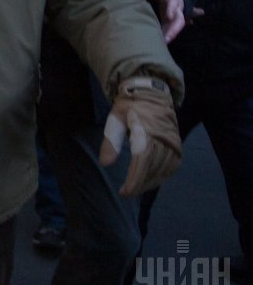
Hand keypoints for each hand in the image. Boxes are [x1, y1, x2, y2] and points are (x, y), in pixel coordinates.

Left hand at [99, 76, 181, 196]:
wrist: (152, 91)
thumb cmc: (130, 104)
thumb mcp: (115, 117)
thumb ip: (111, 140)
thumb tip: (106, 163)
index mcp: (147, 131)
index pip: (142, 161)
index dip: (135, 179)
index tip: (125, 192)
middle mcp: (164, 139)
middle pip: (153, 168)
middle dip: (140, 184)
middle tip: (126, 192)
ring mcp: (173, 142)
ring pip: (164, 170)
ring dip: (150, 182)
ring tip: (135, 188)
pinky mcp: (178, 145)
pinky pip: (172, 166)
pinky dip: (162, 176)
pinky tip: (151, 181)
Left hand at [136, 0, 184, 42]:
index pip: (173, 2)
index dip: (172, 9)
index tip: (169, 15)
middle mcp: (175, 7)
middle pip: (178, 20)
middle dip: (173, 29)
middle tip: (167, 39)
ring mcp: (173, 15)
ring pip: (175, 28)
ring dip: (169, 36)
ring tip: (162, 45)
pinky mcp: (168, 20)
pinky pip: (169, 30)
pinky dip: (166, 37)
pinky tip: (160, 44)